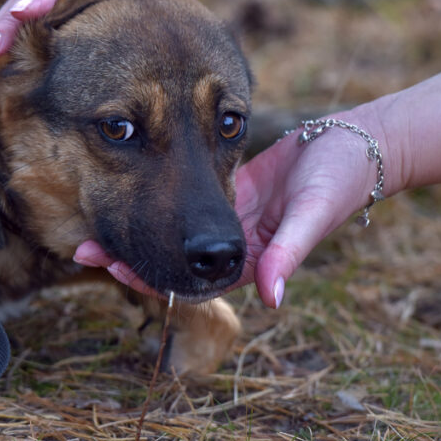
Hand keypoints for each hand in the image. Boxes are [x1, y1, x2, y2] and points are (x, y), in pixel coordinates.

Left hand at [73, 65, 440, 310]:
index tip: (114, 270)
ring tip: (92, 225)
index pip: (192, 279)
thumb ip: (290, 253)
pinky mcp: (230, 185)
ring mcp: (230, 214)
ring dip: (138, 226)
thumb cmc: (340, 180)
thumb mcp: (314, 213)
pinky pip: (187, 195)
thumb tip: (272, 297)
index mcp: (253, 259)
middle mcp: (235, 242)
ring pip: (172, 229)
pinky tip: (128, 184)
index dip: (152, 279)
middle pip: (173, 258)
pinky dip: (158, 192)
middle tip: (84, 250)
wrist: (356, 144)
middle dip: (131, 257)